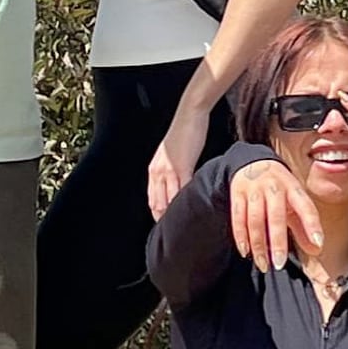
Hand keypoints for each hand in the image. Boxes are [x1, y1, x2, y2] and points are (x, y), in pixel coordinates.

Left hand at [147, 105, 211, 221]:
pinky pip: (183, 189)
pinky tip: (195, 207)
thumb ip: (172, 171)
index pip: (152, 200)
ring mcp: (169, 170)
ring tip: (186, 225)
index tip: (167, 226)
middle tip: (176, 232)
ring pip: (169, 200)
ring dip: (176, 213)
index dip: (158, 215)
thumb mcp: (173, 155)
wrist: (190, 115)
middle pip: (158, 204)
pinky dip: (188, 200)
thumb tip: (179, 186)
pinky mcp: (183, 166)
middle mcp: (158, 172)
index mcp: (154, 171)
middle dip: (165, 219)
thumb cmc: (184, 133)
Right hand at [230, 158, 322, 271]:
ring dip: (258, 245)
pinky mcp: (238, 194)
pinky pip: (238, 218)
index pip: (306, 207)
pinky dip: (241, 236)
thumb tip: (317, 250)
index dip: (312, 225)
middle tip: (279, 264)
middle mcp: (275, 188)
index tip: (318, 244)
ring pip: (255, 221)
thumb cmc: (279, 189)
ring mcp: (255, 190)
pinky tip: (246, 252)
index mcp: (293, 188)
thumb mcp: (294, 201)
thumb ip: (304, 226)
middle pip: (276, 217)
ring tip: (264, 264)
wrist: (252, 162)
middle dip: (278, 242)